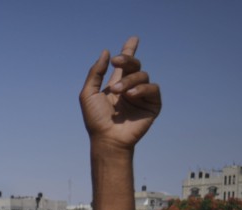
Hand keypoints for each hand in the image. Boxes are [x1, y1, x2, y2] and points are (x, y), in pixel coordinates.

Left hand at [80, 36, 161, 150]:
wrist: (106, 138)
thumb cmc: (95, 119)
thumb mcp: (88, 94)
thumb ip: (95, 72)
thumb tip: (107, 52)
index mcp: (116, 84)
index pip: (124, 64)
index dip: (129, 51)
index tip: (133, 39)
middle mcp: (130, 88)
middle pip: (134, 65)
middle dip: (127, 60)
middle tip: (117, 61)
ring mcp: (142, 96)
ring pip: (143, 75)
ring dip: (129, 80)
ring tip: (118, 91)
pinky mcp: (152, 105)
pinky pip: (153, 88)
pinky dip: (142, 89)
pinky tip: (131, 95)